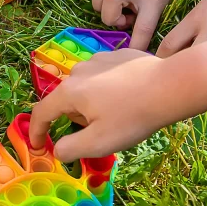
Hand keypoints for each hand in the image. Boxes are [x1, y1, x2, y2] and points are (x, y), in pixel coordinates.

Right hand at [28, 49, 174, 161]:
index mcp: (69, 92)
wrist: (170, 86)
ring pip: (85, 87)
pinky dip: (108, 88)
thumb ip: (71, 148)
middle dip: (76, 118)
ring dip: (91, 103)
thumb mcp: (99, 143)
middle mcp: (79, 71)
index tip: (38, 146)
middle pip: (66, 100)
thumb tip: (58, 150)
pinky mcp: (118, 55)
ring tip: (117, 114)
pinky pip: (103, 75)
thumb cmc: (132, 117)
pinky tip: (128, 96)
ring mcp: (98, 58)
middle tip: (101, 131)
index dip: (37, 132)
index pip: (41, 113)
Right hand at [83, 0, 185, 49]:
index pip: (144, 27)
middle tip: (127, 16)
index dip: (137, 44)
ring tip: (116, 6)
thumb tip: (133, 43)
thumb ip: (146, 23)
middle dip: (114, 19)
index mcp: (151, 0)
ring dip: (102, 6)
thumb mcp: (161, 3)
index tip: (132, 55)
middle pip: (109, 10)